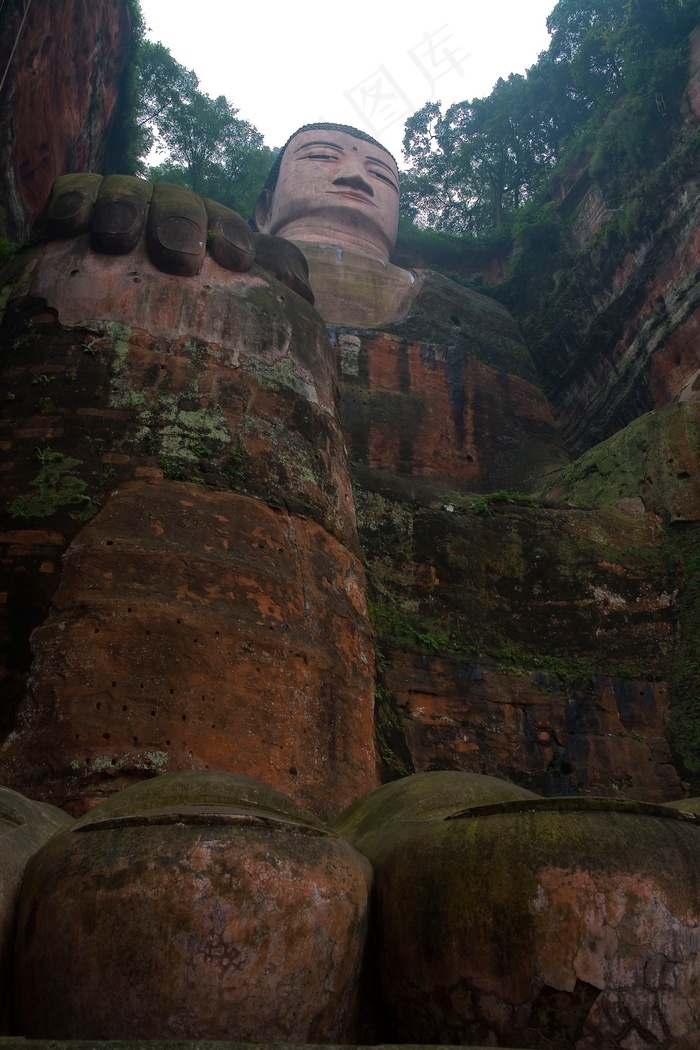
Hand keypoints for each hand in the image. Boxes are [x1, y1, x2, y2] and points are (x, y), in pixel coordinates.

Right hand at [44, 174, 313, 304]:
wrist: (107, 337)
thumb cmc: (179, 328)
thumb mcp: (225, 312)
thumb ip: (264, 291)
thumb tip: (300, 289)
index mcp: (206, 233)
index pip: (224, 222)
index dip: (232, 234)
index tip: (238, 263)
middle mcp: (165, 213)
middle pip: (178, 201)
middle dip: (182, 223)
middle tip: (180, 259)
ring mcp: (119, 208)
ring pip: (127, 190)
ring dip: (125, 209)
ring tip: (117, 240)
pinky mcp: (72, 211)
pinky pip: (74, 189)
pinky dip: (73, 199)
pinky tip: (69, 224)